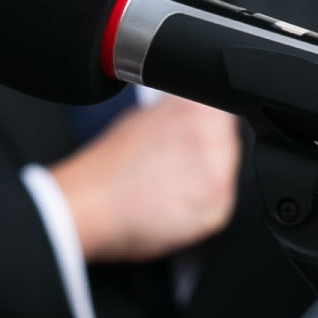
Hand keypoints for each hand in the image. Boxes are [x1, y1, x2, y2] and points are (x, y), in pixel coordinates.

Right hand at [50, 95, 238, 262]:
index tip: (189, 136)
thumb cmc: (107, 166)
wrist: (89, 204)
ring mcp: (219, 174)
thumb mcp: (143, 117)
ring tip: (169, 186)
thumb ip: (176, 111)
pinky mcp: (217, 209)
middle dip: (208, 153)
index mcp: (198, 108)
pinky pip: (219, 207)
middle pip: (228, 142)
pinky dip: (200, 208)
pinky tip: (171, 205)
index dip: (206, 123)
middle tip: (173, 165)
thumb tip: (192, 111)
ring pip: (225, 174)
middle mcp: (214, 138)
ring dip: (205, 180)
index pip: (224, 108)